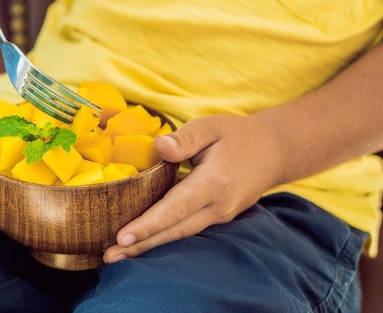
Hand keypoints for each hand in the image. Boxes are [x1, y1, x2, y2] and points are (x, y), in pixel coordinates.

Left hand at [103, 113, 284, 263]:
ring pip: (180, 234)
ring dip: (148, 245)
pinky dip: (163, 238)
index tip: (123, 236)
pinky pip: (187, 230)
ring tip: (117, 255)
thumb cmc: (237, 135)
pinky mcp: (217, 217)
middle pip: (174, 230)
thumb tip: (159, 146)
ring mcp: (219, 215)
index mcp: (214, 183)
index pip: (176, 208)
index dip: (148, 224)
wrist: (273, 151)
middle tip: (109, 255)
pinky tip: (142, 242)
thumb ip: (185, 138)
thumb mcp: (211, 126)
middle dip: (140, 244)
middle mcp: (218, 206)